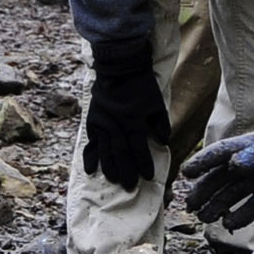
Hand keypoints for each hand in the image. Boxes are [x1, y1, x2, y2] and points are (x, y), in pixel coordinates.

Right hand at [84, 37, 168, 191]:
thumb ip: (160, 124)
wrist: (118, 66)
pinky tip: (91, 170)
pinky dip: (91, 157)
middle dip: (127, 171)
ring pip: (105, 150)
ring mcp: (101, 123)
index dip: (143, 163)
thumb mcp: (156, 102)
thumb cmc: (141, 85)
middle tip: (130, 187)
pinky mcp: (92, 121)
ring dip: (110, 167)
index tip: (147, 177)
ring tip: (114, 181)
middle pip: (121, 153)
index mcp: (132, 120)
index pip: (138, 147)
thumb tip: (163, 142)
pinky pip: (91, 142)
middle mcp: (115, 124)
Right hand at [179, 127, 253, 228]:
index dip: (202, 162)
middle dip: (204, 191)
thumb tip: (233, 165)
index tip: (186, 173)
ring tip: (205, 218)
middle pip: (221, 178)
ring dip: (217, 205)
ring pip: (232, 194)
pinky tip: (230, 223)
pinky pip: (251, 207)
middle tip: (190, 206)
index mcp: (250, 146)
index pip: (220, 154)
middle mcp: (252, 163)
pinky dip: (240, 216)